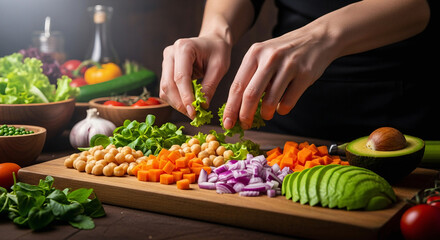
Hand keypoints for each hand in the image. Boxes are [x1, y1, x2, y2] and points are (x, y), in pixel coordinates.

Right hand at [160, 35, 231, 118]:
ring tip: (192, 112)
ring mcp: (166, 61)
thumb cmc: (218, 51)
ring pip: (165, 89)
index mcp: (184, 48)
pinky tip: (187, 105)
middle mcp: (170, 53)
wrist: (212, 41)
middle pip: (168, 84)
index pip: (180, 77)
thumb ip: (210, 86)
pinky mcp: (166, 70)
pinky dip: (175, 100)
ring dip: (177, 104)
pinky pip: (166, 89)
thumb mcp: (219, 67)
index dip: (185, 96)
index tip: (193, 112)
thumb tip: (202, 106)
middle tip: (194, 116)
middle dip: (180, 103)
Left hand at [222, 25, 337, 129]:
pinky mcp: (304, 74)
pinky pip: (288, 101)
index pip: (237, 85)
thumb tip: (237, 107)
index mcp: (254, 53)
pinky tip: (282, 107)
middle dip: (244, 115)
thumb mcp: (264, 56)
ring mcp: (288, 65)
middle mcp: (269, 58)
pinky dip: (282, 110)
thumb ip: (251, 76)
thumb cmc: (285, 52)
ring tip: (266, 115)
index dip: (231, 108)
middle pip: (250, 95)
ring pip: (269, 101)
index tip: (227, 123)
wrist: (317, 38)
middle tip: (245, 125)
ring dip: (265, 114)